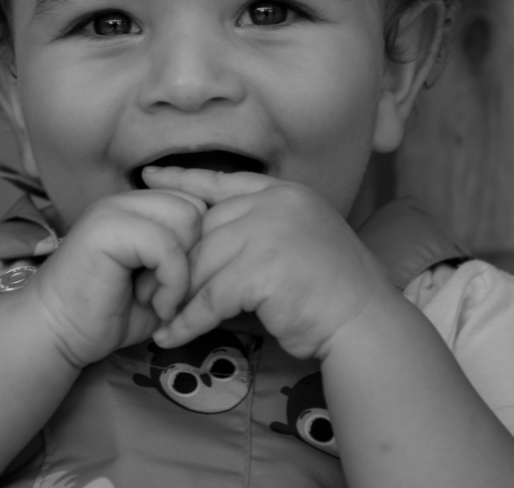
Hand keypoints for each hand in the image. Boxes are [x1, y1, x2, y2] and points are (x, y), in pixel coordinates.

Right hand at [24, 189, 204, 368]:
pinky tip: (157, 307)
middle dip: (196, 256)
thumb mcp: (160, 282)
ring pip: (187, 220)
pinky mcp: (107, 229)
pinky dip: (172, 282)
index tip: (185, 286)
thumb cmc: (109, 314)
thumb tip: (225, 253)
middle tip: (173, 294)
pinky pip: (167, 246)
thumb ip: (187, 260)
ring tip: (163, 300)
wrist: (57, 333)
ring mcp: (115, 210)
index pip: (196, 203)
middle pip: (197, 208)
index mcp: (139, 206)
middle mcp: (127, 199)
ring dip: (184, 270)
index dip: (202, 246)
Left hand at [142, 168, 400, 360]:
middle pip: (204, 229)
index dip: (183, 179)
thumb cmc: (333, 290)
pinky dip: (187, 322)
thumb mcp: (298, 240)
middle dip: (175, 260)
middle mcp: (274, 204)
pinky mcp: (259, 270)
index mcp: (283, 193)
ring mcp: (267, 233)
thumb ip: (259, 229)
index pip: (221, 180)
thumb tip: (204, 240)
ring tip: (157, 317)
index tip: (150, 177)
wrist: (365, 322)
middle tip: (148, 285)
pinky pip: (208, 298)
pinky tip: (172, 336)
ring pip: (201, 264)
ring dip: (177, 297)